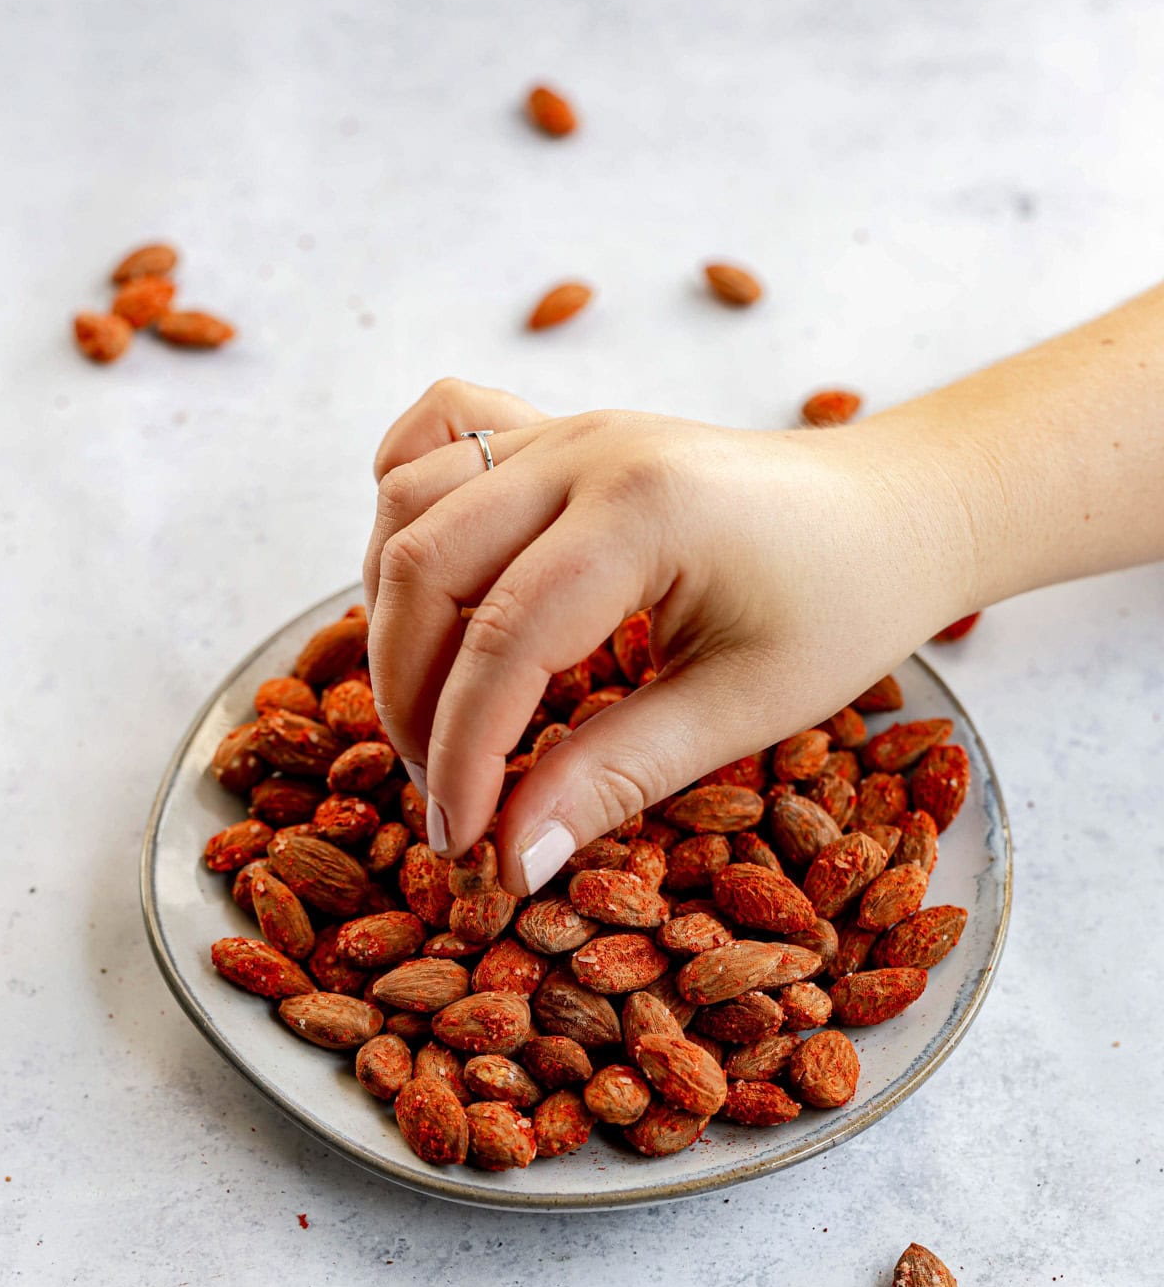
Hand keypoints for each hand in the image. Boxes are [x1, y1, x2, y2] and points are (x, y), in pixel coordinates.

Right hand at [362, 377, 975, 893]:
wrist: (893, 511)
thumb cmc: (843, 603)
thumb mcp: (745, 705)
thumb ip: (618, 774)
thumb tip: (513, 857)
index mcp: (642, 509)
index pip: (503, 640)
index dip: (462, 753)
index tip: (458, 839)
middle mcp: (583, 449)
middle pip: (422, 565)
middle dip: (409, 694)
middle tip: (445, 790)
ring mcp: (561, 429)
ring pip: (405, 505)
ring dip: (394, 617)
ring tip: (436, 711)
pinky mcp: (553, 432)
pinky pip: (433, 441)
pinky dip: (403, 511)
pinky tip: (425, 588)